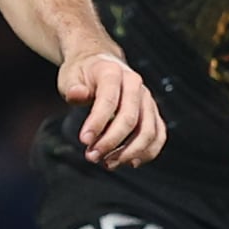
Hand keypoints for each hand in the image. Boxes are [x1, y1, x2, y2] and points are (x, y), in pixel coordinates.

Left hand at [61, 50, 162, 168]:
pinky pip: (158, 135)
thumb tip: (77, 93)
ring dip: (129, 152)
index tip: (84, 140)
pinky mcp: (152, 112)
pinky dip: (147, 152)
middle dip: (111, 142)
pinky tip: (129, 162)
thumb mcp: (70, 76)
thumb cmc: (84, 74)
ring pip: (148, 130)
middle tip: (92, 156)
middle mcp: (135, 85)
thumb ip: (73, 87)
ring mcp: (146, 99)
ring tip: (108, 163)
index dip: (97, 123)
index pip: (109, 100)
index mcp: (113, 72)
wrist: (100, 65)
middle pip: (130, 119)